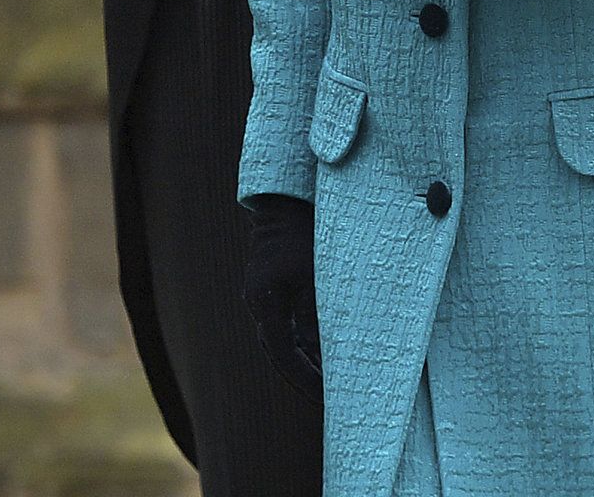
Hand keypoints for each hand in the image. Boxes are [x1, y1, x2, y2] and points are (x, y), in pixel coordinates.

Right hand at [243, 194, 321, 403]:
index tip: (328, 396)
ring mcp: (264, 294)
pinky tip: (324, 346)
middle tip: (332, 395)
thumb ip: (316, 314)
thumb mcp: (315, 273)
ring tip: (333, 377)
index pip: (284, 355)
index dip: (305, 379)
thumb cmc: (304, 232)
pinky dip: (304, 337)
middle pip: (281, 352)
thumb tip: (325, 354)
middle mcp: (260, 303)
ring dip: (306, 357)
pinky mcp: (273, 285)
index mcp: (265, 303)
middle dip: (305, 374)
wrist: (287, 197)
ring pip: (284, 339)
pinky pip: (287, 321)